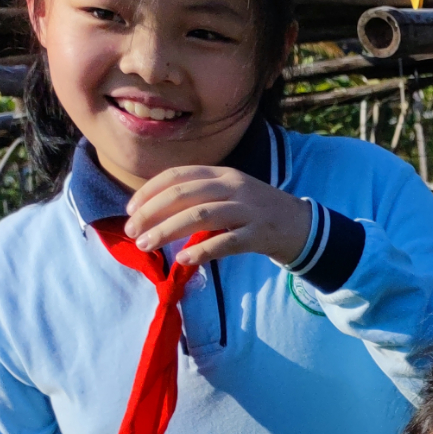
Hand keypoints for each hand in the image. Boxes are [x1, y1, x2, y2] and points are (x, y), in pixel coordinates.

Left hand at [125, 165, 313, 267]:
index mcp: (222, 174)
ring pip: (201, 215)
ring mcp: (248, 210)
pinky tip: (184, 259)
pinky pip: (227, 242)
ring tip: (146, 244)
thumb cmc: (256, 211)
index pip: (177, 176)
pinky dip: (202, 250)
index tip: (130, 210)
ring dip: (167, 231)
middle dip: (151, 213)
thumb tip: (153, 210)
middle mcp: (234, 187)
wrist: (302, 226)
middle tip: (132, 232)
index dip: (149, 191)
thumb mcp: (229, 192)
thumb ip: (198, 195)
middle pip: (184, 195)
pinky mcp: (260, 234)